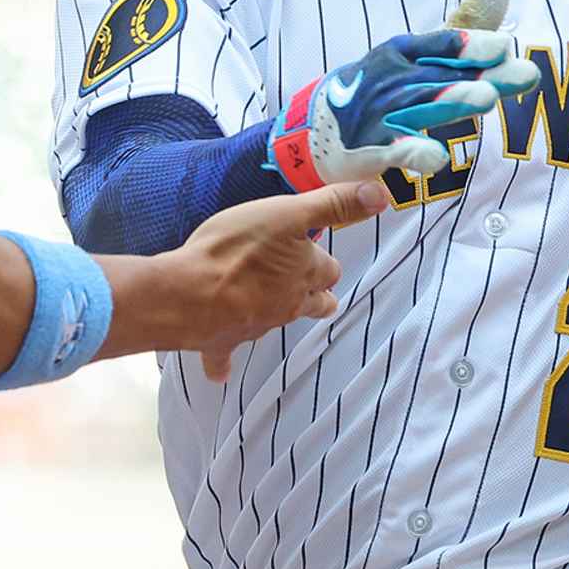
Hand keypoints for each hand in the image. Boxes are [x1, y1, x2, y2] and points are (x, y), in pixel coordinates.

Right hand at [179, 178, 392, 379]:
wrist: (189, 294)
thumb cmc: (234, 251)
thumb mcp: (287, 214)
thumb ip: (333, 204)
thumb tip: (379, 195)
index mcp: (304, 274)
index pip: (329, 269)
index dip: (323, 259)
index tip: (313, 249)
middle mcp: (287, 303)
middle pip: (315, 303)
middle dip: (316, 295)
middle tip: (309, 285)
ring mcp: (257, 325)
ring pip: (276, 324)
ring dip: (277, 316)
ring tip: (269, 307)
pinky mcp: (224, 341)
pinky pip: (223, 358)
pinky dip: (222, 364)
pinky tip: (220, 373)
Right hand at [267, 0, 537, 190]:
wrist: (315, 128)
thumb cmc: (378, 87)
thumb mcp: (414, 53)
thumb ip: (462, 26)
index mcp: (401, 51)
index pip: (439, 45)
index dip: (471, 45)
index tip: (503, 48)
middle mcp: (391, 79)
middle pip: (442, 76)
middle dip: (481, 76)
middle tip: (522, 75)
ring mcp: (380, 113)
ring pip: (421, 107)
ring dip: (451, 102)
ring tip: (485, 99)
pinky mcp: (370, 148)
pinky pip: (394, 149)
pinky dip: (413, 152)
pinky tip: (436, 158)